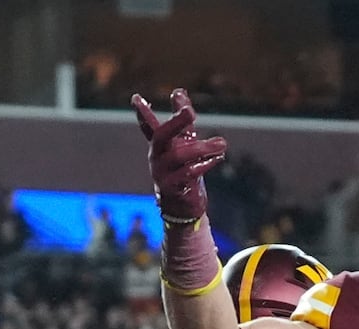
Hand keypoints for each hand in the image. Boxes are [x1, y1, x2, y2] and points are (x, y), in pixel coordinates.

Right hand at [130, 88, 227, 223]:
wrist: (182, 207)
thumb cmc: (183, 171)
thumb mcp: (184, 143)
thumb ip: (183, 121)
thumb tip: (179, 91)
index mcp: (159, 146)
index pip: (148, 126)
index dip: (143, 113)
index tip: (135, 97)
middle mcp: (157, 157)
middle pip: (161, 136)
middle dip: (176, 123)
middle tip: (190, 111)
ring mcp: (162, 173)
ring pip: (179, 155)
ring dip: (202, 148)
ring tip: (222, 143)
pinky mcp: (172, 188)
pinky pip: (188, 174)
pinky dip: (203, 165)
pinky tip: (217, 159)